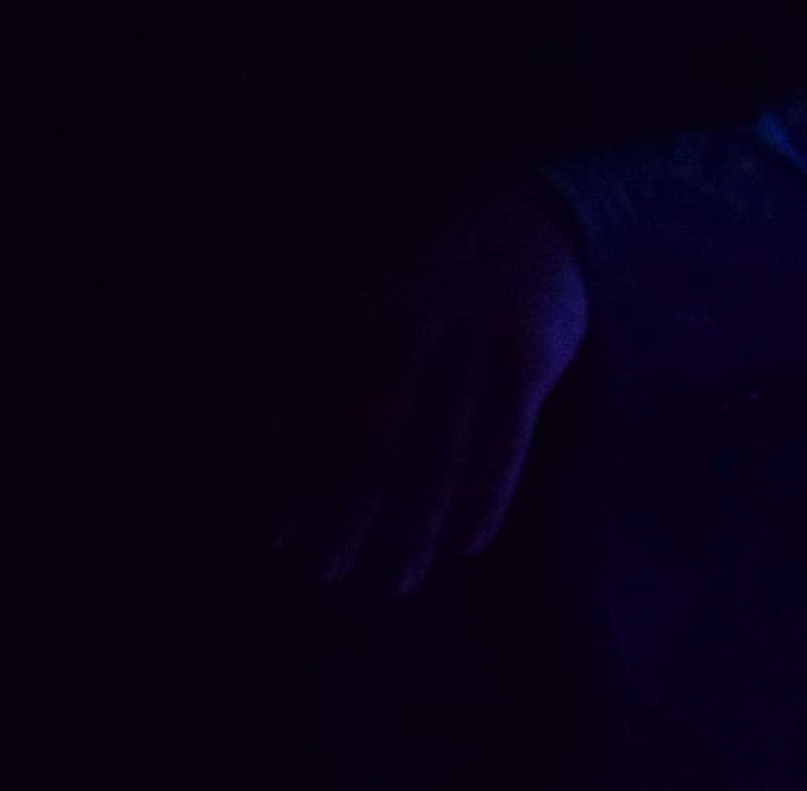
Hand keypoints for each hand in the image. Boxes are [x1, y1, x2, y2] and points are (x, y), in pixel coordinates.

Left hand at [266, 185, 588, 599]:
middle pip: (375, 448)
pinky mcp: (529, 362)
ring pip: (439, 460)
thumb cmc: (443, 284)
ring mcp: (474, 352)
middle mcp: (413, 341)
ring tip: (398, 580)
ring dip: (415, 529)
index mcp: (366, 328)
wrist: (534, 226)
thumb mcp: (377, 312)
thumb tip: (272, 431)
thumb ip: (333, 370)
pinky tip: (469, 543)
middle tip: (329, 573)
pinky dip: (485, 501)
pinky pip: (504, 448)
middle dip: (348, 517)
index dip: (295, 480)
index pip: (320, 419)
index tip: (276, 538)